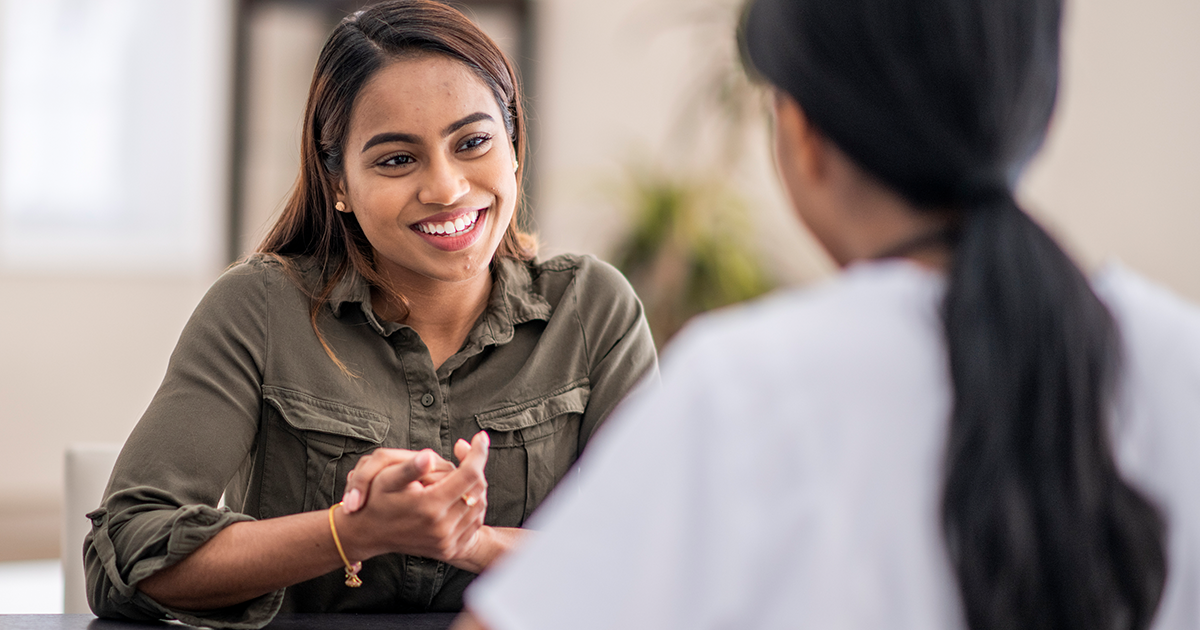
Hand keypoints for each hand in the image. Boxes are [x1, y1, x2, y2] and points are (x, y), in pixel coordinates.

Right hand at [337, 431, 490, 567]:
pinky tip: (460, 493)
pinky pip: (474, 523)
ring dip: (475, 486)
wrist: (368, 534)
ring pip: (479, 506)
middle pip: (477, 489)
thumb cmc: (375, 501)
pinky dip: (473, 505)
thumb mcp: (385, 479)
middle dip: (476, 466)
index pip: (469, 474)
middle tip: (465, 452)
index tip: (480, 437)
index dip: (477, 452)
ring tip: (461, 472)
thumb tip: (429, 457)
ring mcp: (447, 541)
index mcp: (429, 506)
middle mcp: (442, 528)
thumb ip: (410, 468)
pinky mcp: (449, 549)